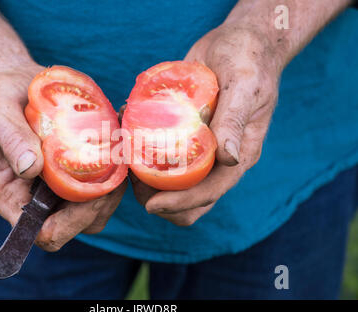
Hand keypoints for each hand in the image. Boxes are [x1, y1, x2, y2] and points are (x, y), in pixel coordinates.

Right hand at [0, 62, 126, 251]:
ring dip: (113, 189)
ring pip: (97, 208)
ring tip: (119, 157)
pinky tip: (119, 146)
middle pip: (79, 225)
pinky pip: (103, 183)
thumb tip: (31, 168)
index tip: (88, 193)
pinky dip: (116, 171)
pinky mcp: (77, 169)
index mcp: (14, 197)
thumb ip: (12, 141)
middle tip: (113, 170)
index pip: (45, 233)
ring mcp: (60, 185)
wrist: (10, 83)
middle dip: (101, 205)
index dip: (70, 224)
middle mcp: (39, 198)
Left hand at [131, 26, 280, 225]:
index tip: (151, 205)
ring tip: (127, 155)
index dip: (181, 203)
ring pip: (173, 182)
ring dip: (147, 180)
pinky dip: (143, 154)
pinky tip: (130, 135)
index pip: (211, 192)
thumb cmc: (248, 59)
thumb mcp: (244, 87)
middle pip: (190, 199)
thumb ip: (235, 122)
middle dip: (159, 198)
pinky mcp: (185, 133)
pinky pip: (163, 155)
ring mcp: (201, 148)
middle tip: (133, 177)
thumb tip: (229, 159)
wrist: (239, 41)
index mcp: (239, 155)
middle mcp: (219, 158)